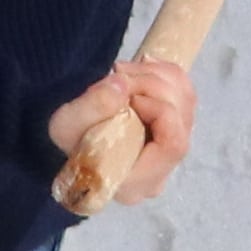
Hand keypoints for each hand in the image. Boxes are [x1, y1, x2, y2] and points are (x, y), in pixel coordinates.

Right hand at [45, 53, 195, 206]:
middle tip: (120, 72)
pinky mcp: (174, 128)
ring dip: (158, 75)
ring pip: (186, 102)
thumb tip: (122, 85)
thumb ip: (91, 107)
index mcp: (138, 181)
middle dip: (154, 85)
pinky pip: (184, 94)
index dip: (159, 111)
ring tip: (124, 70)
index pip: (173, 145)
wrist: (68, 134)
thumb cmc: (65, 139)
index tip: (129, 96)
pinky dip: (165, 74)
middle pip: (181, 120)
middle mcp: (161, 171)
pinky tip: (139, 68)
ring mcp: (170, 150)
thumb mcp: (64, 125)